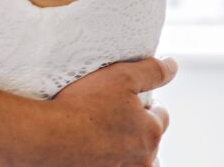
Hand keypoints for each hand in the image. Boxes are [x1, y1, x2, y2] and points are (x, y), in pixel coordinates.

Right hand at [27, 57, 175, 166]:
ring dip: (132, 151)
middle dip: (140, 129)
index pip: (161, 116)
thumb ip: (151, 71)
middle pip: (151, 142)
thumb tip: (172, 65)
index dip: (147, 104)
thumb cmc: (84, 105)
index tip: (128, 99)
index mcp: (151, 131)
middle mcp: (144, 159)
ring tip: (110, 137)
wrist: (50, 138)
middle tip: (115, 115)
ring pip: (140, 162)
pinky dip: (116, 160)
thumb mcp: (121, 76)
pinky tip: (100, 150)